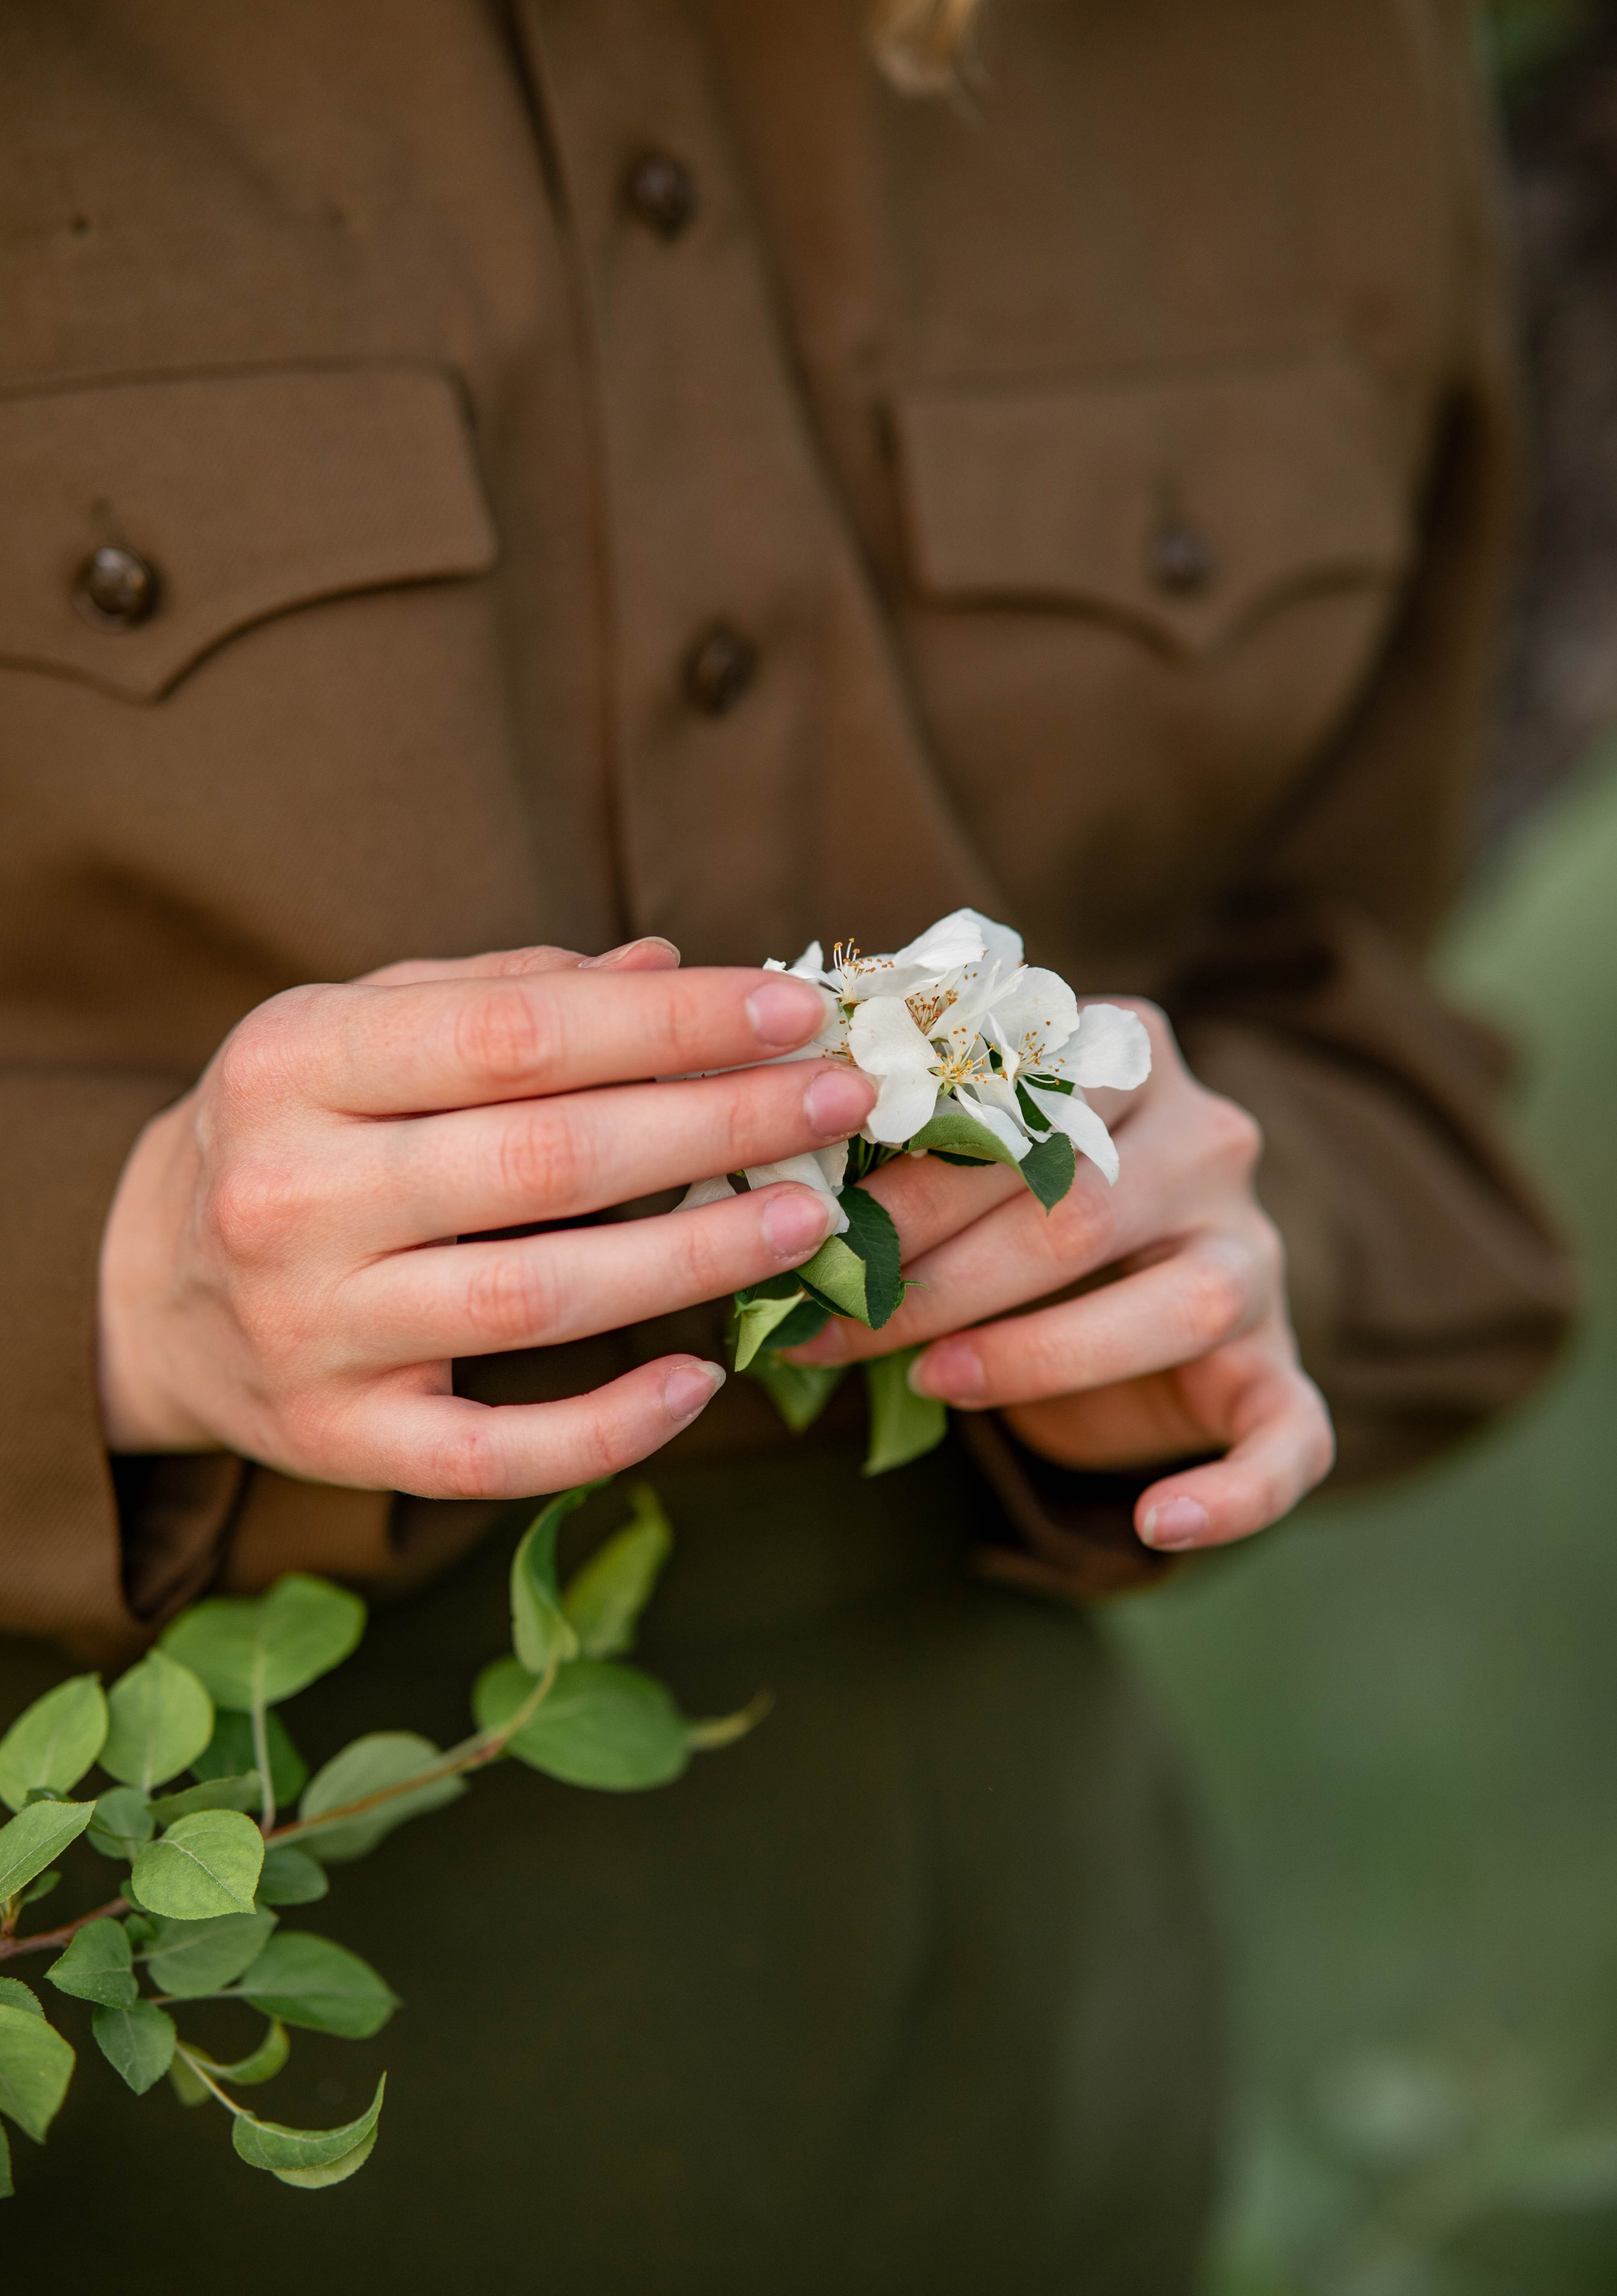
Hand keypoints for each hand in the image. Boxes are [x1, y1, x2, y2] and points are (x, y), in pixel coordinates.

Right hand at [98, 939, 873, 1495]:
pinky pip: (495, 1455)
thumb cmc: (293, 1133)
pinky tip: (704, 1380)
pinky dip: (609, 1429)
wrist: (146, 1295)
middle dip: (717, 1122)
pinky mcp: (340, 1442)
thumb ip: (508, 993)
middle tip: (840, 1101)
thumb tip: (671, 965)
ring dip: (696, 1257)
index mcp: (294, 1063)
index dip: (669, 1021)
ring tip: (811, 1218)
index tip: (792, 1007)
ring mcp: (310, 1333)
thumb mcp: (360, 1029)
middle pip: (545, 1160)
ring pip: (539, 1298)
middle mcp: (288, 1197)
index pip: (516, 1032)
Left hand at [791, 1003, 1333, 1551]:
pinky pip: (1292, 1434)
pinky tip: (1160, 1524)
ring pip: (1178, 1305)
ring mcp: (1256, 1255)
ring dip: (1038, 1355)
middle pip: (1082, 1205)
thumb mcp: (957, 1163)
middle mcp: (1209, 1142)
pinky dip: (1235, 1493)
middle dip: (941, 1274)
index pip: (1020, 1103)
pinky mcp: (1280, 1368)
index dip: (910, 1175)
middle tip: (835, 1321)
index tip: (811, 1229)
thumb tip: (771, 1188)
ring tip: (934, 1383)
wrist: (1114, 1299)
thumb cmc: (1009, 1214)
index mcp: (1126, 1052)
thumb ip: (895, 1150)